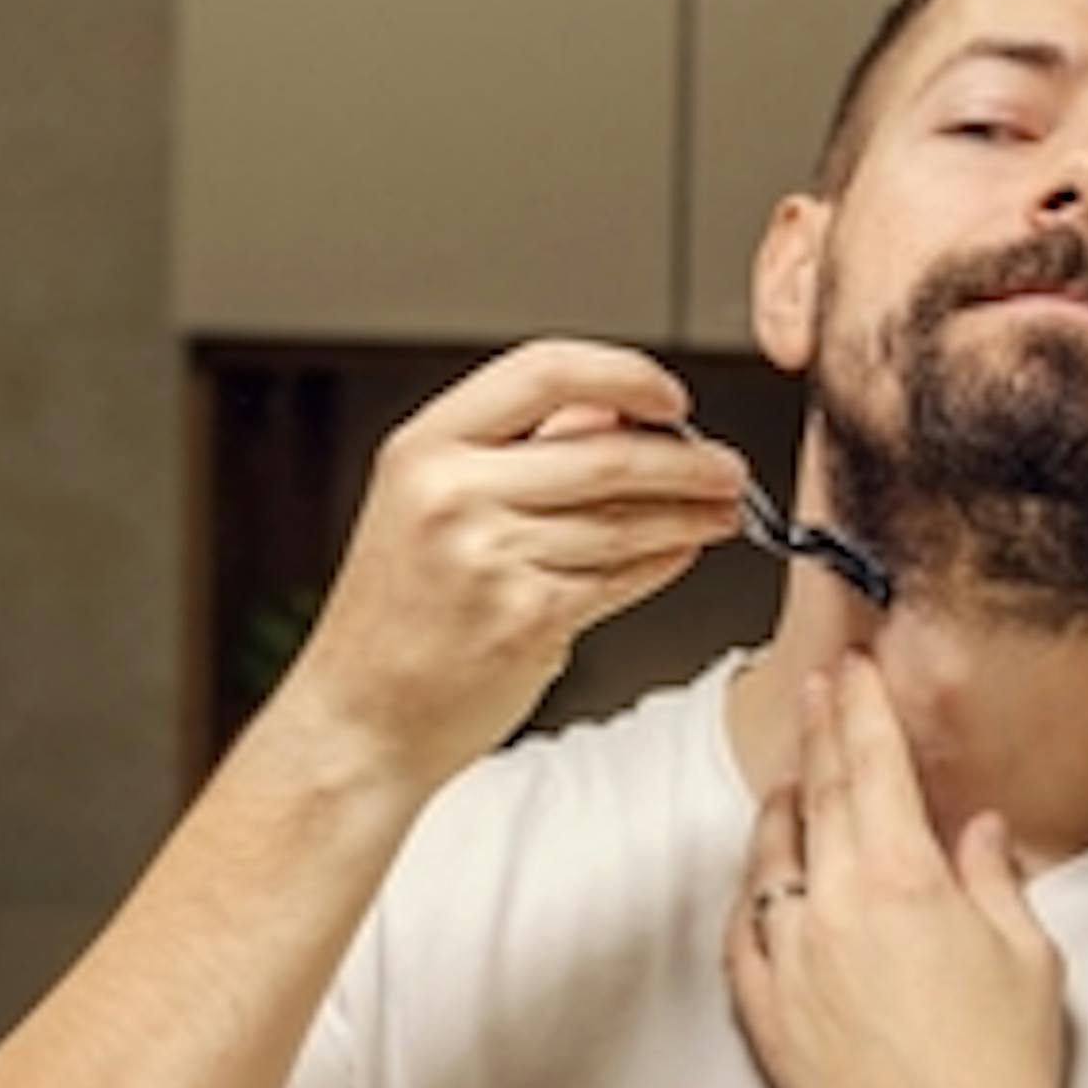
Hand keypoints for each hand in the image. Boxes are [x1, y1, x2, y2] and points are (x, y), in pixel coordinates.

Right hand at [273, 340, 752, 790]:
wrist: (361, 716)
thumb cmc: (399, 614)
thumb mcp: (428, 505)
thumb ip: (518, 450)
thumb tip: (617, 409)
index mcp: (424, 448)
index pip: (543, 371)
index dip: (622, 374)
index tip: (670, 395)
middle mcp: (450, 494)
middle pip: (605, 452)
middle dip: (686, 458)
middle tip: (726, 466)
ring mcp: (488, 556)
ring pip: (624, 519)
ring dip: (690, 514)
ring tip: (721, 511)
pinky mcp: (526, 617)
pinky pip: (620, 577)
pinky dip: (663, 562)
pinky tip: (679, 554)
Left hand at [724, 655, 1074, 1087]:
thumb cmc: (1006, 1066)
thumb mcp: (1026, 953)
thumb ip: (992, 877)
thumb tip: (977, 831)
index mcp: (902, 879)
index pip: (873, 766)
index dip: (859, 710)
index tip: (849, 672)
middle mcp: (833, 908)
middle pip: (818, 798)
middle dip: (816, 737)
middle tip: (813, 693)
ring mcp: (788, 960)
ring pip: (768, 862)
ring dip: (780, 816)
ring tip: (790, 788)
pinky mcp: (763, 1014)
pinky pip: (741, 935)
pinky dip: (751, 899)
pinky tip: (761, 884)